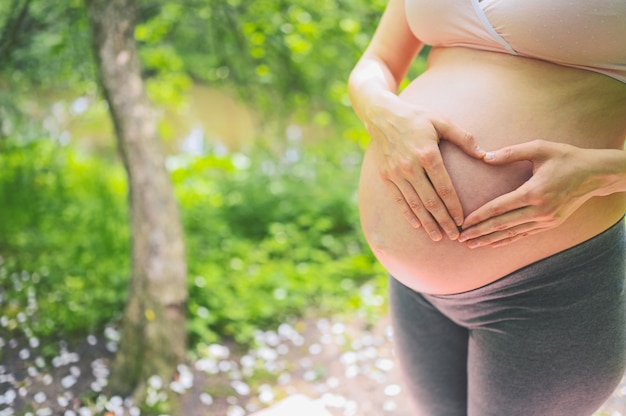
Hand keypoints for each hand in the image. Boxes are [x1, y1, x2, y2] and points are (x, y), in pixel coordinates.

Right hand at [367, 97, 484, 240]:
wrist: (382, 116)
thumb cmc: (416, 117)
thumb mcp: (441, 121)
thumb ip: (464, 138)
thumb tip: (485, 154)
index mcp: (427, 154)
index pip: (444, 188)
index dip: (454, 207)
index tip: (463, 221)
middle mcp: (410, 167)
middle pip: (430, 201)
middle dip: (444, 221)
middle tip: (456, 236)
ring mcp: (396, 173)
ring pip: (415, 204)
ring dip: (427, 223)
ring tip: (438, 237)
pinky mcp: (386, 176)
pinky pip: (399, 200)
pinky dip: (409, 214)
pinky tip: (417, 225)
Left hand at [459, 140, 606, 247]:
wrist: (597, 174)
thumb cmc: (567, 158)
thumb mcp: (540, 148)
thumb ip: (511, 152)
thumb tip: (485, 156)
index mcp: (534, 192)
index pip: (500, 207)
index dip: (480, 216)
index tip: (464, 222)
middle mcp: (540, 210)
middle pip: (502, 224)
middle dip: (480, 232)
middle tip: (460, 238)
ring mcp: (546, 220)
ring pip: (512, 233)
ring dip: (490, 240)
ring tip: (471, 244)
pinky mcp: (550, 224)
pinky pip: (523, 234)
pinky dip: (507, 240)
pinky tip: (493, 243)